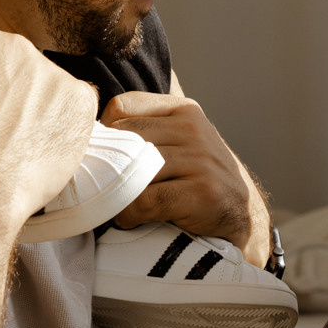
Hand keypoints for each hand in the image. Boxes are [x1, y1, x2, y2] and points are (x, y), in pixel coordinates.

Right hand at [0, 9, 98, 232]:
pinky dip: (64, 123)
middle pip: (17, 65)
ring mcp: (53, 73)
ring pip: (46, 86)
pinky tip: (39, 144)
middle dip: (8, 91)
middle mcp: (19, 46)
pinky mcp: (80, 101)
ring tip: (15, 142)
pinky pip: (76, 106)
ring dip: (36, 107)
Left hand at [101, 92, 269, 265]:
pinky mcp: (203, 192)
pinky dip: (130, 215)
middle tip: (103, 187)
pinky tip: (133, 220)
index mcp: (183, 110)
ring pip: (132, 170)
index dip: (104, 133)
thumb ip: (145, 131)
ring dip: (117, 194)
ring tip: (119, 206)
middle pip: (123, 137)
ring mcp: (201, 159)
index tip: (105, 158)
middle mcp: (193, 129)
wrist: (242, 217)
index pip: (122, 107)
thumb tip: (85, 137)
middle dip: (107, 165)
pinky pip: (145, 200)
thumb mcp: (179, 143)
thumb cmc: (197, 179)